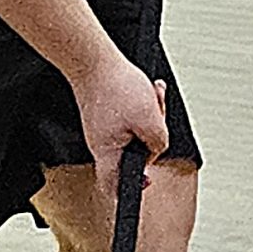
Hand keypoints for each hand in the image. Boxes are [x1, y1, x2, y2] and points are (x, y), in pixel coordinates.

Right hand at [75, 50, 172, 197]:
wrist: (94, 60)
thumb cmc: (116, 86)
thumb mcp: (150, 120)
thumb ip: (158, 143)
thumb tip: (157, 150)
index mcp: (107, 152)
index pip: (114, 186)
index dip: (129, 191)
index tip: (143, 187)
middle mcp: (102, 143)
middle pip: (135, 154)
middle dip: (152, 136)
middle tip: (156, 118)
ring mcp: (104, 128)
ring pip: (137, 131)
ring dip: (151, 115)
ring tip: (151, 97)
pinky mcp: (107, 114)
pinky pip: (132, 117)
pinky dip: (143, 105)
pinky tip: (146, 93)